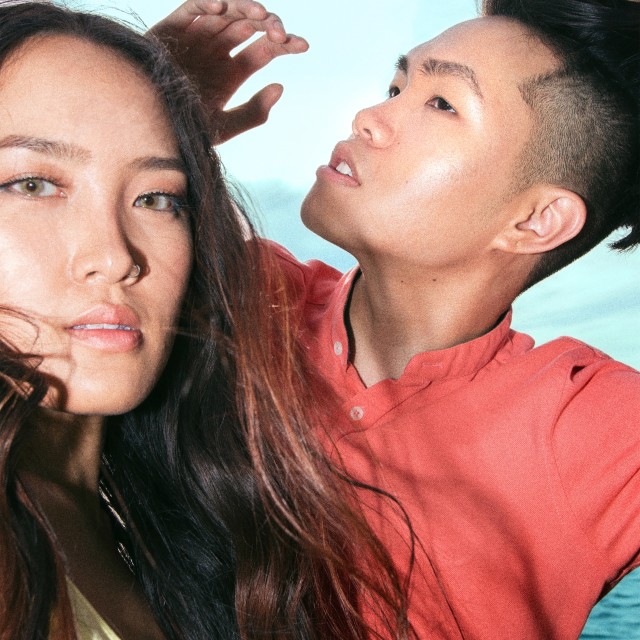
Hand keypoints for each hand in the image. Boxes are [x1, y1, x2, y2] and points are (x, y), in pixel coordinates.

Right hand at [151, 0, 308, 143]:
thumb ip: (253, 113)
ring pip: (226, 13)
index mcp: (232, 72)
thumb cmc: (183, 128)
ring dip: (244, 9)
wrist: (148, 127)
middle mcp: (217, 51)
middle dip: (268, 24)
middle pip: (249, 27)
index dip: (284, 44)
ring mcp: (197, 38)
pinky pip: (192, 9)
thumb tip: (280, 86)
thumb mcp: (224, 127)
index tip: (303, 45)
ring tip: (261, 15)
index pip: (264, 49)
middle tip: (281, 31)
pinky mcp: (172, 29)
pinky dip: (206, 4)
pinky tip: (222, 9)